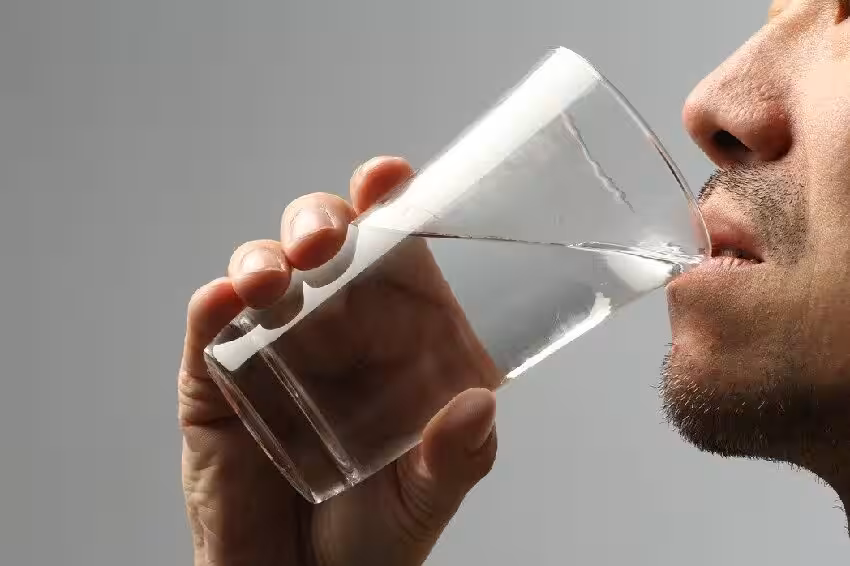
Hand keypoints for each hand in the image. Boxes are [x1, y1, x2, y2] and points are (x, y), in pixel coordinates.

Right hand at [179, 156, 498, 565]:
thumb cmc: (372, 539)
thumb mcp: (426, 499)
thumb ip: (457, 459)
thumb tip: (477, 406)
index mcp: (389, 340)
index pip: (389, 253)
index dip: (388, 206)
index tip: (390, 177)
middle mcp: (330, 332)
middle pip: (320, 246)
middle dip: (319, 220)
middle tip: (328, 237)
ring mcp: (269, 351)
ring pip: (262, 274)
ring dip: (263, 258)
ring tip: (274, 277)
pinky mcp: (215, 383)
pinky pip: (209, 332)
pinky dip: (213, 310)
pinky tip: (224, 301)